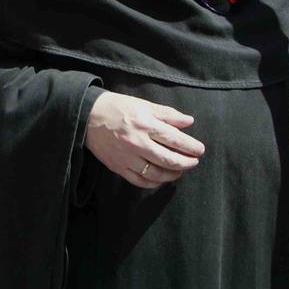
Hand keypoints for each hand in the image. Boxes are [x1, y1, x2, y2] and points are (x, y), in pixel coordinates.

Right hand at [85, 91, 205, 189]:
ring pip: (156, 174)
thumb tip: (189, 122)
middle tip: (194, 162)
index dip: (190, 146)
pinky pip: (140, 181)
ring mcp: (127, 158)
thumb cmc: (118, 107)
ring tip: (180, 171)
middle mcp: (137, 143)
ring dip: (172, 175)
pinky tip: (161, 179)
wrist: (87, 117)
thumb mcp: (143, 105)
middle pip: (168, 159)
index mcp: (145, 124)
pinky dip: (154, 183)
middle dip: (186, 163)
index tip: (200, 150)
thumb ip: (167, 114)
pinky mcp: (118, 167)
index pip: (174, 139)